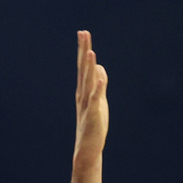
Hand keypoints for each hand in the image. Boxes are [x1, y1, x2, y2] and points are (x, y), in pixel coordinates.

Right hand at [73, 30, 108, 164]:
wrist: (87, 149)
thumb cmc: (93, 126)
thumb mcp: (99, 101)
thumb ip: (99, 84)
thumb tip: (99, 67)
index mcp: (84, 91)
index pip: (83, 66)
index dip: (83, 50)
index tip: (83, 33)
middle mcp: (83, 95)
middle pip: (83, 69)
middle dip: (83, 51)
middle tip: (82, 33)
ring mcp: (88, 104)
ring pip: (88, 82)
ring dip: (88, 66)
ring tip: (90, 51)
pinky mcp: (94, 115)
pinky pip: (96, 99)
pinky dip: (98, 87)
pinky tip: (99, 76)